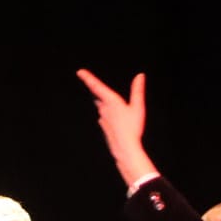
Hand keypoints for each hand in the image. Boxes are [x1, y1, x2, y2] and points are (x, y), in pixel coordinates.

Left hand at [77, 69, 159, 186]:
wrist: (125, 148)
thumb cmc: (133, 127)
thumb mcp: (138, 107)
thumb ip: (137, 91)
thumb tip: (140, 76)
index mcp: (111, 101)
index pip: (97, 86)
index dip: (88, 78)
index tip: (80, 72)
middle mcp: (104, 109)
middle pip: (97, 95)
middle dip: (95, 88)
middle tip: (89, 81)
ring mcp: (103, 118)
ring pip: (101, 106)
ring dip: (102, 101)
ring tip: (99, 95)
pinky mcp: (104, 126)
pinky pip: (104, 117)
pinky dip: (107, 113)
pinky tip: (109, 115)